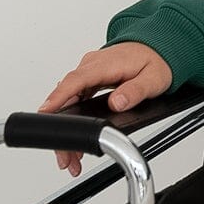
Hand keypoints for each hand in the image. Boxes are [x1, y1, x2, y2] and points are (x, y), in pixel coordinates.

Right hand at [37, 42, 173, 177]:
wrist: (158, 46)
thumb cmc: (156, 60)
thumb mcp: (153, 78)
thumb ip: (135, 91)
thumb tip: (117, 102)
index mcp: (105, 63)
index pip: (76, 80)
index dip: (58, 97)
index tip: (45, 114)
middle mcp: (92, 65)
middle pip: (67, 96)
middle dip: (61, 128)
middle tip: (66, 156)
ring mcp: (89, 72)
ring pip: (68, 101)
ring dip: (66, 127)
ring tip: (71, 157)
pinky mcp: (90, 78)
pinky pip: (74, 99)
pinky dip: (72, 118)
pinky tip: (76, 138)